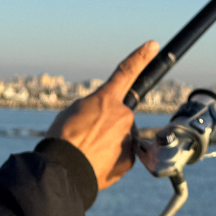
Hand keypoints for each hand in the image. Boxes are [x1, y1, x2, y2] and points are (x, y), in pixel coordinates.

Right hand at [45, 40, 158, 190]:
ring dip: (106, 142)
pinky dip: (110, 159)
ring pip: (120, 137)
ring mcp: (128, 138)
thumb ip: (93, 108)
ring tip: (86, 152)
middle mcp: (123, 115)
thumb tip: (104, 119)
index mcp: (106, 99)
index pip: (126, 72)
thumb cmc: (62, 140)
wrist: (64, 171)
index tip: (153, 45)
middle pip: (119, 116)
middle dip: (106, 123)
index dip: (140, 57)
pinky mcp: (130, 160)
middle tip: (85, 136)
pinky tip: (94, 163)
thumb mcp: (73, 112)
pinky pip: (121, 155)